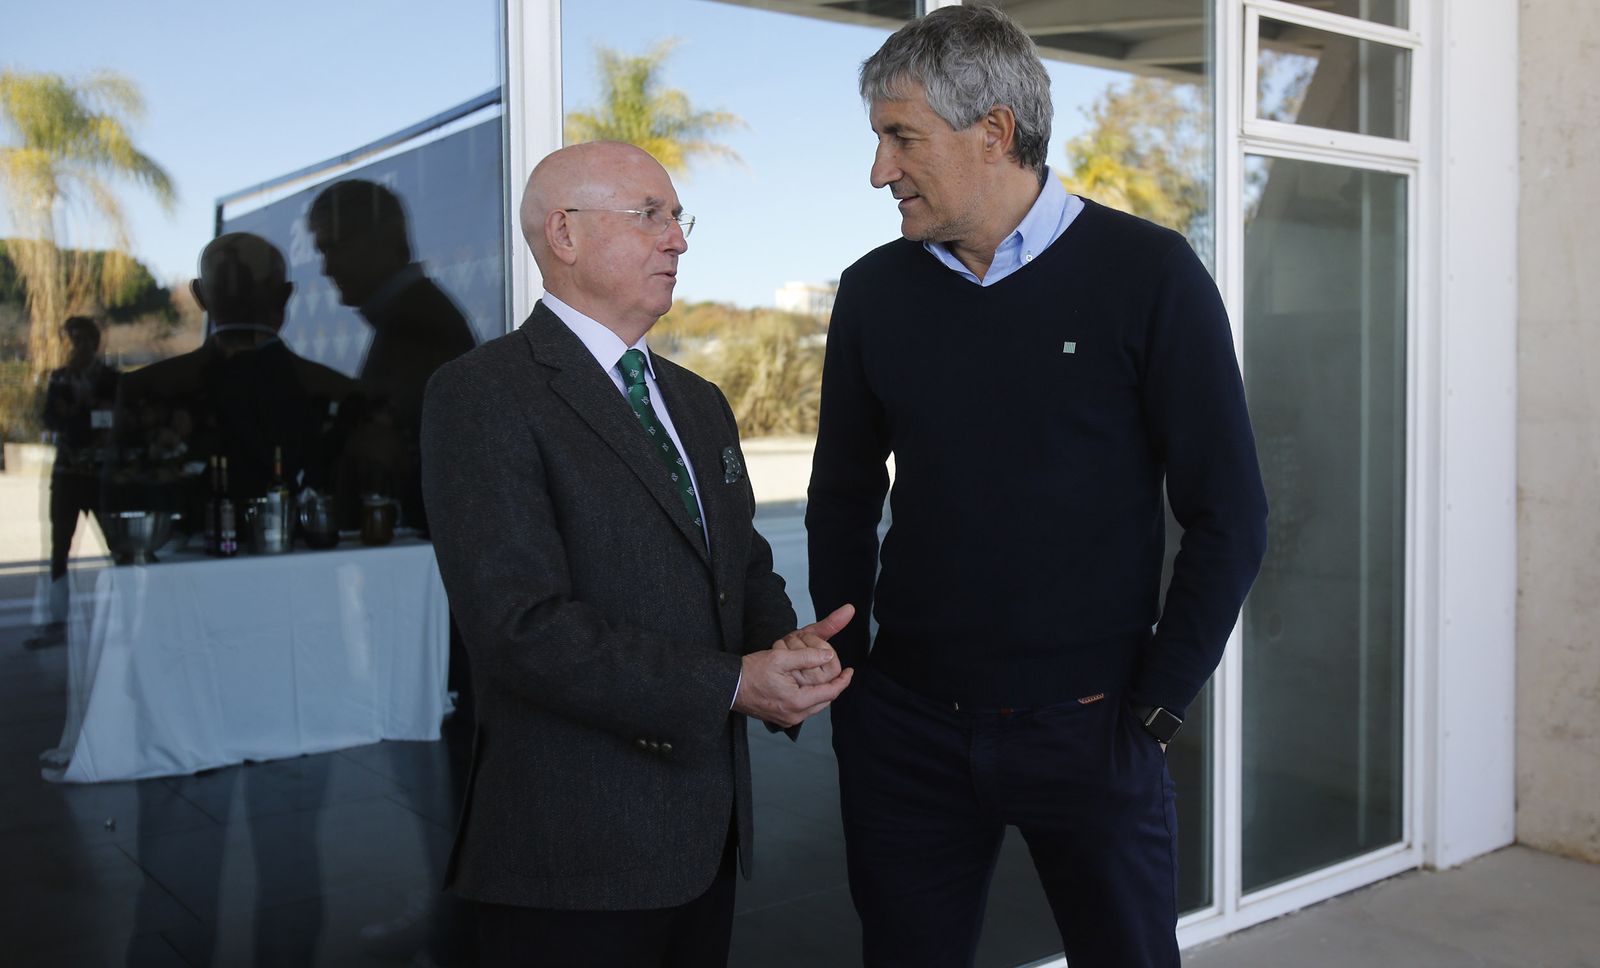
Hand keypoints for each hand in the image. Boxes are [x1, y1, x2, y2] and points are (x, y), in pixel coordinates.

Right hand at [734, 616, 854, 728]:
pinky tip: (807, 686)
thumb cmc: (751, 671)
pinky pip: (803, 709)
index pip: (830, 692)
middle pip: (824, 701)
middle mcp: (794, 715)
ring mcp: (786, 720)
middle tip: (840, 673)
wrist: (729, 686)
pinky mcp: (779, 719)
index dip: (843, 681)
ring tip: (826, 678)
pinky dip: (809, 697)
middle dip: (834, 687)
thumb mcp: (781, 657)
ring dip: (822, 692)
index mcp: (797, 702)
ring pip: (814, 706)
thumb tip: (828, 655)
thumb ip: (808, 656)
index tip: (850, 671)